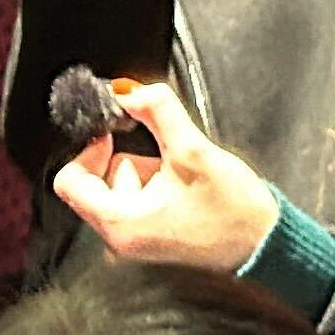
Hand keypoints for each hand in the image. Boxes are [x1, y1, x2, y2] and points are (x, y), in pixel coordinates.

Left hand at [52, 76, 282, 274]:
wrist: (265, 244)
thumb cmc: (232, 209)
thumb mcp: (193, 149)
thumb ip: (158, 111)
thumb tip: (128, 89)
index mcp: (120, 223)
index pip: (70, 181)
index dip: (88, 149)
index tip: (114, 132)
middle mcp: (120, 240)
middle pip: (95, 184)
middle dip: (127, 160)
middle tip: (164, 157)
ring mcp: (136, 243)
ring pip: (118, 191)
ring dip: (143, 173)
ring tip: (181, 176)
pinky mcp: (152, 241)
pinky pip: (135, 204)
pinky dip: (153, 187)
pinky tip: (184, 189)